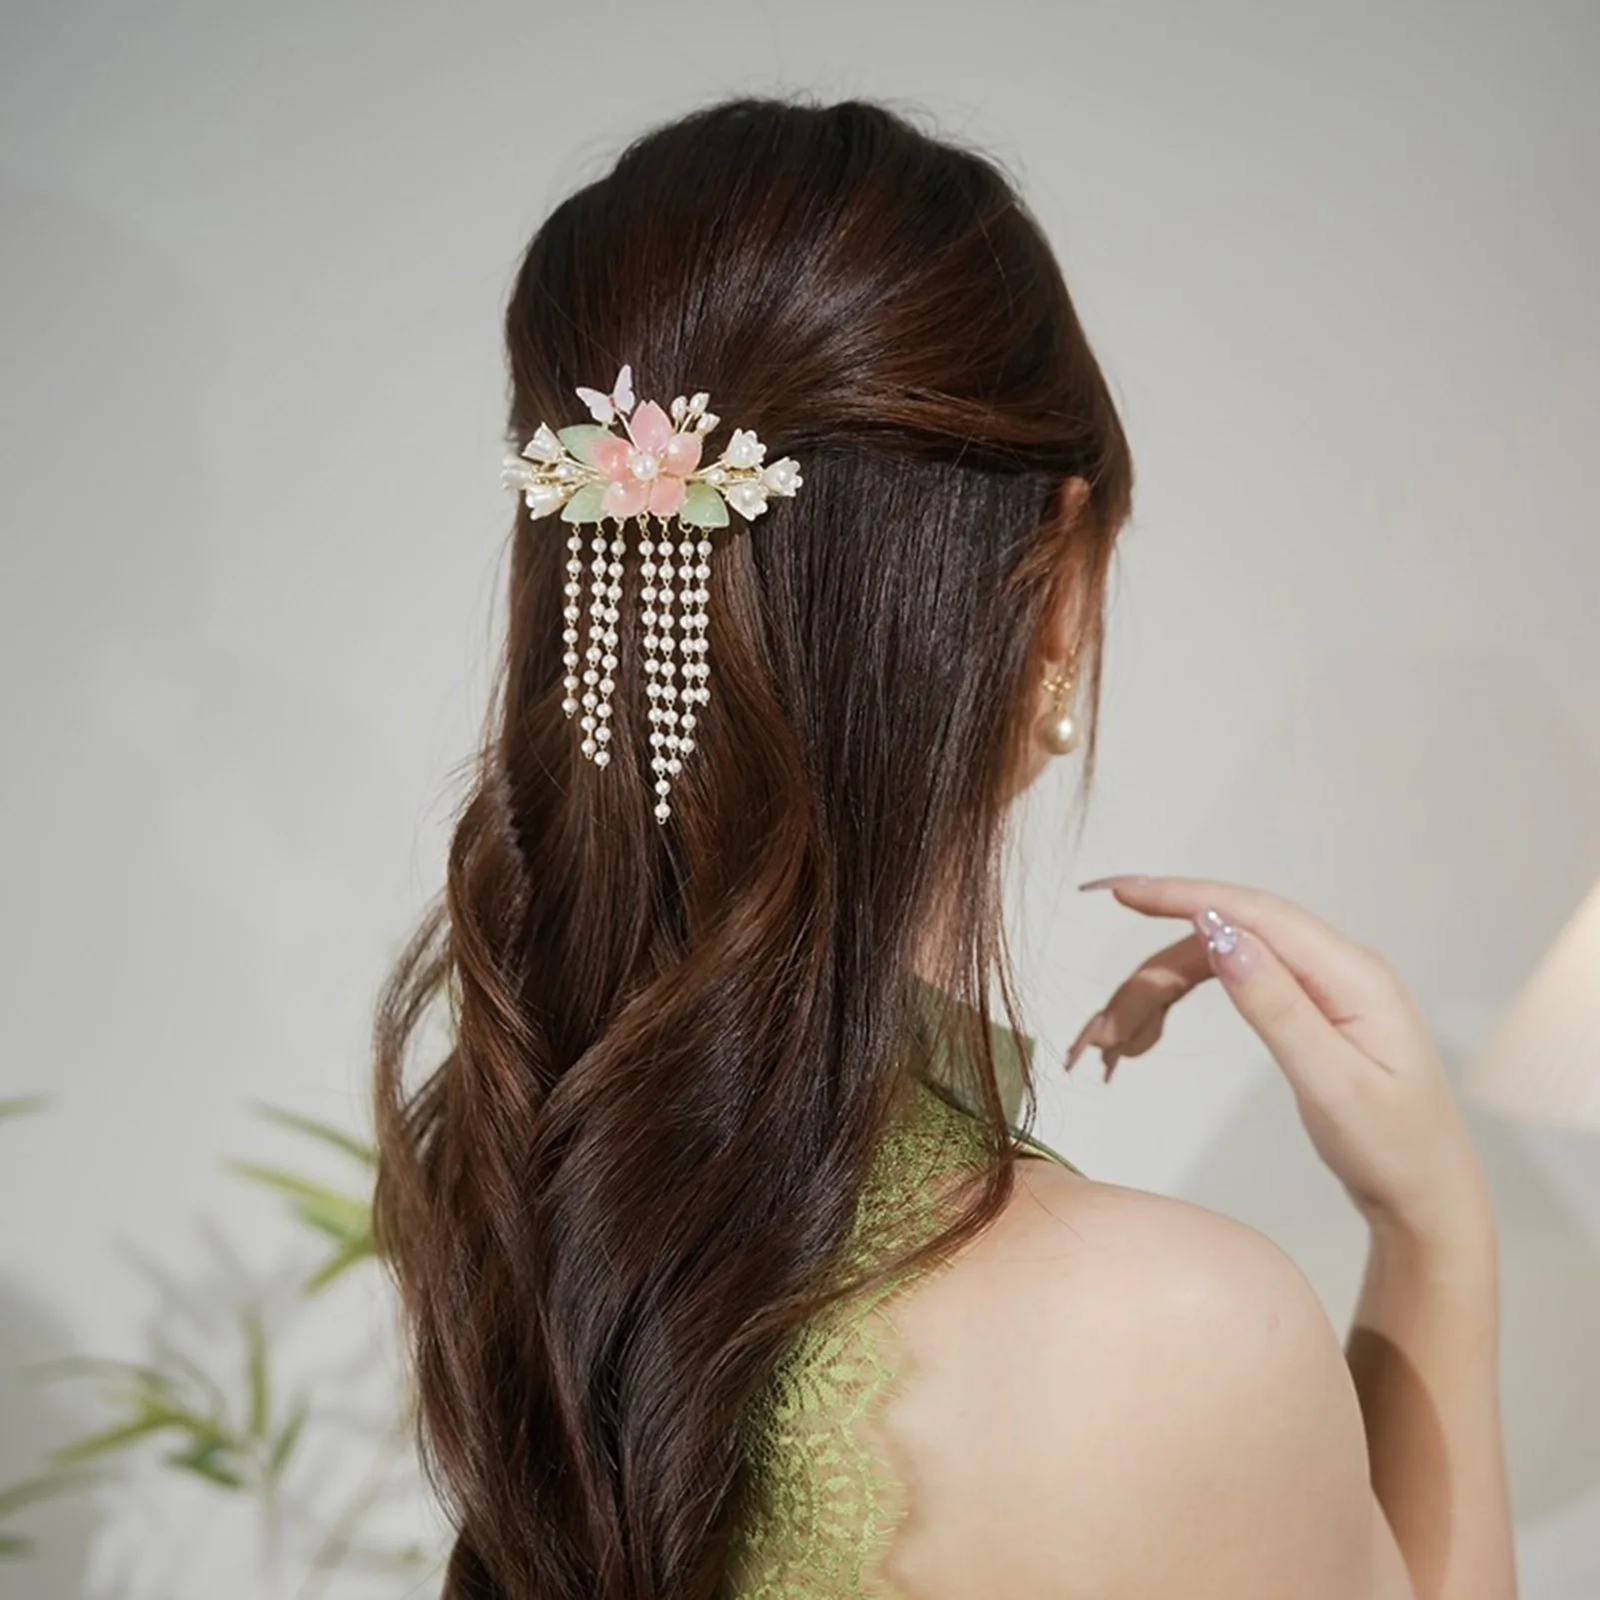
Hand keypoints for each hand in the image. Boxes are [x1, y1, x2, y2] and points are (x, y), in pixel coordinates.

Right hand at [1070, 876, 1491, 1247]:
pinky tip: (1145, 1041)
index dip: (1181, 896)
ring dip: (1157, 997)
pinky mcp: (1303, 1006)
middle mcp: (1334, 966)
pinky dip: (1178, 1007)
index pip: (1252, 912)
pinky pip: (1228, 985)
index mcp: (1350, 974)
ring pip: (1214, 962)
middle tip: (1101, 1030)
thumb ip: (1275, 1005)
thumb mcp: (1332, 1083)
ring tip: (1114, 1049)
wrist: (1425, 1198)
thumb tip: (1219, 934)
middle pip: (1221, 939)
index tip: (1119, 893)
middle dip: (1152, 976)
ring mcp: (1319, 985)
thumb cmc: (1391, 1149)